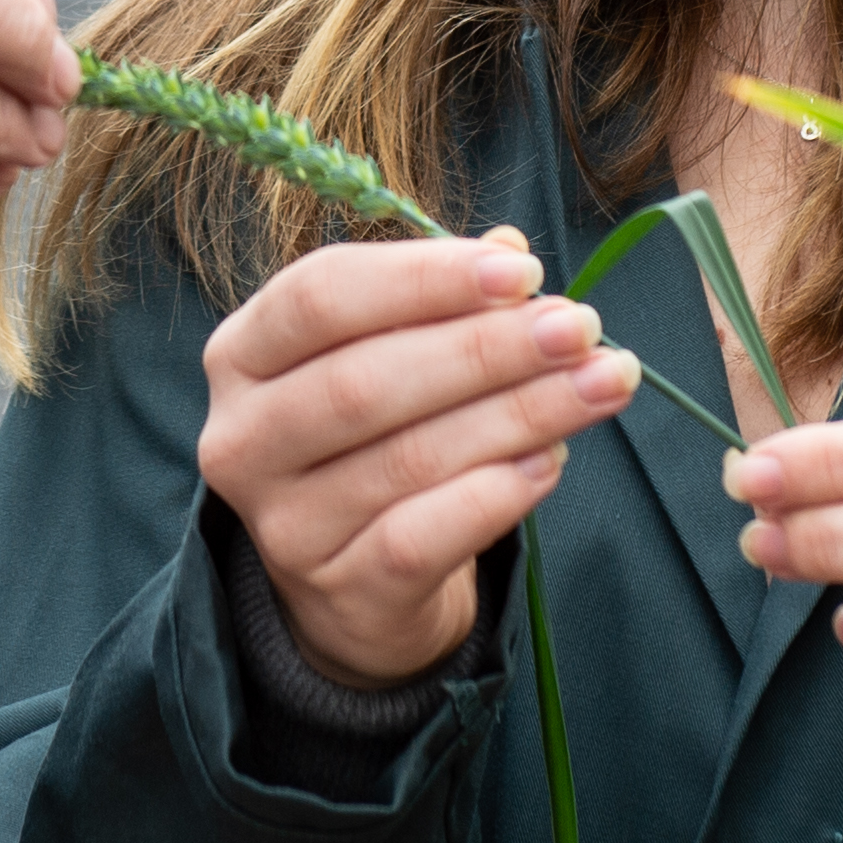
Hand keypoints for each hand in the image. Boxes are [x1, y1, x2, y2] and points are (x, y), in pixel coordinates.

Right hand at [198, 233, 639, 687]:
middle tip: (579, 329)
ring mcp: (284, 525)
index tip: (524, 272)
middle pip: (365, 381)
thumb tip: (510, 251)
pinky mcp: (339, 591)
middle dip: (486, 349)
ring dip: (520, 414)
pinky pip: (422, 537)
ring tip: (600, 384)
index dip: (424, 278)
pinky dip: (495, 493)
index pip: (319, 295)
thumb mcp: (389, 355)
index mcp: (242, 355)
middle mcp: (243, 439)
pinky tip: (552, 460)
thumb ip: (440, 300)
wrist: (353, 585)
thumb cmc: (374, 438)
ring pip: (409, 458)